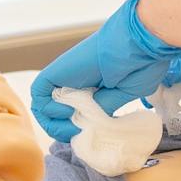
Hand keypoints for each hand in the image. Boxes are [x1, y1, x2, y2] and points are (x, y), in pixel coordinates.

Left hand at [31, 0, 180, 141]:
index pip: (75, 114)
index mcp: (95, 87)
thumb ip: (102, 108)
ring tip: (75, 123)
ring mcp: (65, 78)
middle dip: (65, 130)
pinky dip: (48, 109)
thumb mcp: (124, 95)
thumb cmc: (140, 66)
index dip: (78, 129)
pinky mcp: (55, 72)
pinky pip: (39, 95)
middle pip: (56, 114)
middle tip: (81, 133)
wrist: (137, 44)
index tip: (90, 136)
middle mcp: (77, 83)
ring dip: (55, 123)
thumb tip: (84, 123)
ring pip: (44, 107)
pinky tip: (69, 110)